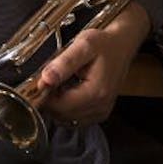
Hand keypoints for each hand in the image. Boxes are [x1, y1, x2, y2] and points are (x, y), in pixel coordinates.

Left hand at [35, 4, 149, 127]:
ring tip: (61, 84)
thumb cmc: (104, 43)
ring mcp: (101, 112)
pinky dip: (67, 108)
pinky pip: (75, 119)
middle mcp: (100, 107)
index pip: (59, 107)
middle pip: (62, 115)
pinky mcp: (100, 113)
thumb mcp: (83, 45)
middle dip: (50, 100)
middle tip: (49, 80)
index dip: (45, 96)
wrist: (122, 46)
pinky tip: (68, 91)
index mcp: (96, 92)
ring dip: (58, 105)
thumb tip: (45, 80)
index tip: (40, 81)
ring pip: (67, 119)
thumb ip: (64, 63)